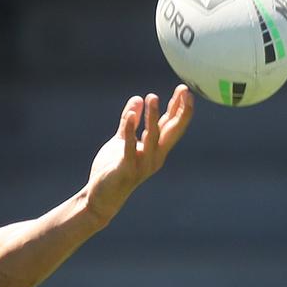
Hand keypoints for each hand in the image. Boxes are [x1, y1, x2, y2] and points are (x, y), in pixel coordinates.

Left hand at [85, 84, 193, 228]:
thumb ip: (129, 122)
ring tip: (153, 96)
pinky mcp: (127, 169)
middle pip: (172, 131)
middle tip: (184, 90)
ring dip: (153, 117)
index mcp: (156, 149)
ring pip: (152, 137)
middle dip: (180, 111)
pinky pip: (130, 148)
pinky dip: (130, 131)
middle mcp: (155, 156)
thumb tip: (137, 99)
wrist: (102, 197)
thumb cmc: (113, 169)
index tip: (184, 90)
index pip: (171, 125)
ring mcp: (143, 164)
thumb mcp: (122, 141)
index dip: (179, 108)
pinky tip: (130, 115)